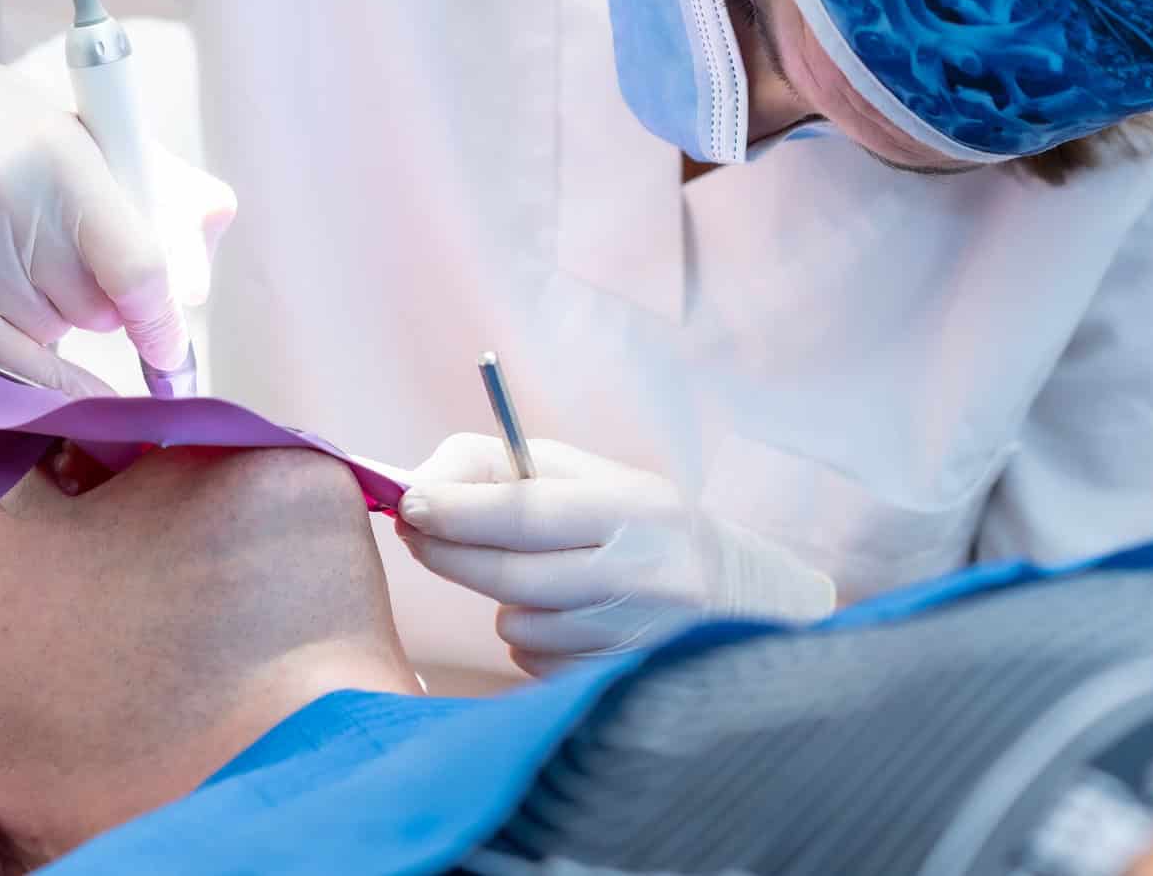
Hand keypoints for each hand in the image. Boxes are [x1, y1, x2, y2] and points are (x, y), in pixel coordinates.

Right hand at [0, 0, 235, 393]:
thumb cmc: (9, 127)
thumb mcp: (90, 135)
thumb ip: (160, 191)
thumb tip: (200, 265)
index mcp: (62, 158)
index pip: (133, 266)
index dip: (160, 323)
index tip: (174, 353)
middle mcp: (2, 199)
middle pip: (89, 309)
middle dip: (105, 308)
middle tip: (89, 275)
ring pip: (43, 333)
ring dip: (57, 321)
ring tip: (35, 269)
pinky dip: (32, 367)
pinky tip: (58, 378)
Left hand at [395, 434, 835, 675]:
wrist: (742, 600)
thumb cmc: (644, 527)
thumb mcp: (598, 479)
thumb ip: (515, 472)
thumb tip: (426, 483)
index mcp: (635, 510)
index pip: (525, 512)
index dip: (457, 510)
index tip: (410, 502)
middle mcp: (641, 576)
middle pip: (511, 575)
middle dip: (448, 552)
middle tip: (415, 533)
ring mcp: (634, 637)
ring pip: (518, 626)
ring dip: (500, 601)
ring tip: (526, 577)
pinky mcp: (622, 680)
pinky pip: (535, 664)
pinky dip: (527, 641)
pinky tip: (557, 619)